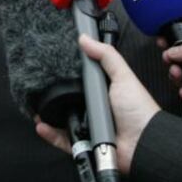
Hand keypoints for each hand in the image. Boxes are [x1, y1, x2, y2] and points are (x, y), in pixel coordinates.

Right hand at [36, 35, 159, 173]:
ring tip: (38, 106)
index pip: (81, 78)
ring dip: (49, 114)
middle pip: (69, 98)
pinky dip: (51, 134)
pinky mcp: (85, 143)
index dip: (68, 72)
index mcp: (104, 91)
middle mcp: (95, 108)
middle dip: (56, 94)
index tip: (53, 63)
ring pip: (63, 119)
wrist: (143, 143)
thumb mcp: (123, 76)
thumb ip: (106, 56)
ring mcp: (89, 125)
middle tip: (41, 86)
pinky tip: (42, 126)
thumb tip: (85, 38)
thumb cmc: (138, 111)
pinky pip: (63, 139)